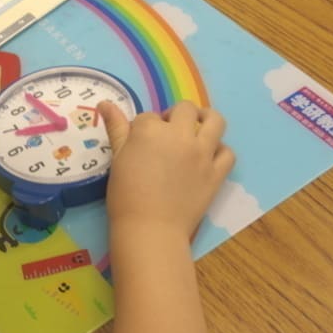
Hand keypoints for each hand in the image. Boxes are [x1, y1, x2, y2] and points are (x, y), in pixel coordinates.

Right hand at [98, 100, 234, 243]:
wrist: (150, 229)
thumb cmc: (126, 195)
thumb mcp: (117, 158)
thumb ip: (116, 128)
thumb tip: (105, 103)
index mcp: (150, 130)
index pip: (148, 117)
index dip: (143, 128)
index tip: (140, 144)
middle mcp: (180, 135)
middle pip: (184, 110)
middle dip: (175, 116)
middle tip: (167, 134)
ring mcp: (202, 153)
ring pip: (215, 121)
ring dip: (206, 119)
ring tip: (197, 128)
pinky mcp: (216, 172)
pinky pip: (227, 152)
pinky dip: (220, 151)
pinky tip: (208, 157)